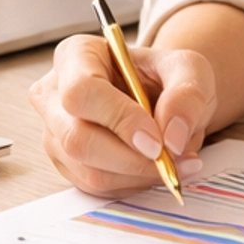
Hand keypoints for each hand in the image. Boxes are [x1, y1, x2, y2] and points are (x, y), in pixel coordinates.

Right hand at [29, 33, 216, 196]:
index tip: (157, 139)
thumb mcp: (189, 69)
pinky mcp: (67, 164)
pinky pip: (97, 187)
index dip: (119, 119)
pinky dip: (133, 184)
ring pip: (89, 171)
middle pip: (78, 139)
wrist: (163, 99)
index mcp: (75, 55)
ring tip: (174, 161)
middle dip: (132, 158)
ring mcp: (56, 133)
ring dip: (139, 174)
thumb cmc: (166, 77)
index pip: (81, 91)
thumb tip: (172, 137)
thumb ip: (187, 95)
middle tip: (172, 158)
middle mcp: (55, 95)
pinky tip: (155, 168)